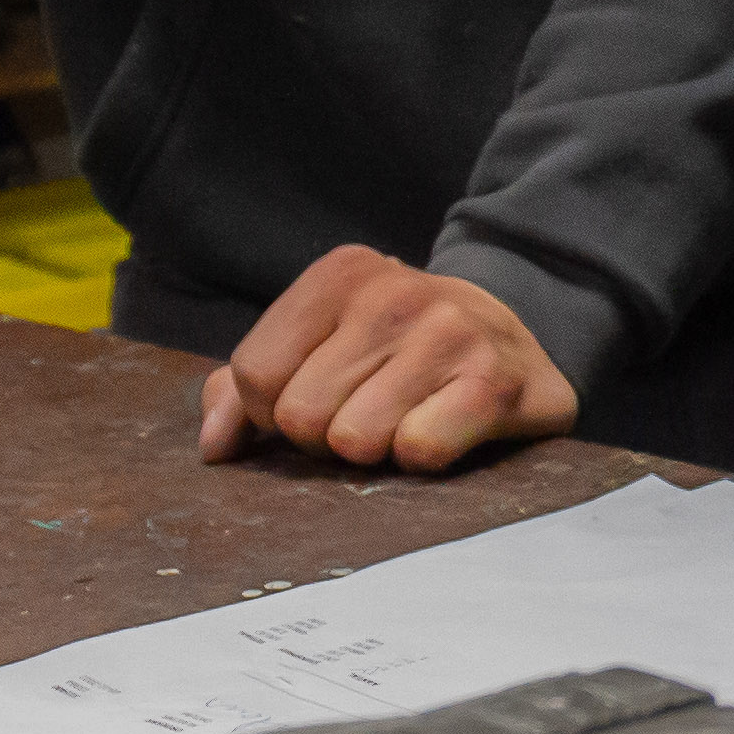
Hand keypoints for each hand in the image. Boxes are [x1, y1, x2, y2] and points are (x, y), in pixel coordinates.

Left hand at [198, 245, 578, 471]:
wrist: (517, 335)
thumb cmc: (399, 353)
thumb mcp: (323, 346)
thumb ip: (247, 390)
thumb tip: (215, 448)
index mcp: (340, 275)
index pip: (254, 375)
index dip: (274, 411)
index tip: (320, 399)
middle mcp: (393, 292)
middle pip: (300, 415)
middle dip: (324, 436)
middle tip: (367, 413)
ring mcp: (448, 333)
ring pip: (353, 441)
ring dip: (375, 451)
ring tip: (406, 420)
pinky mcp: (493, 381)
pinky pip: (417, 451)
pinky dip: (421, 458)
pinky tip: (442, 430)